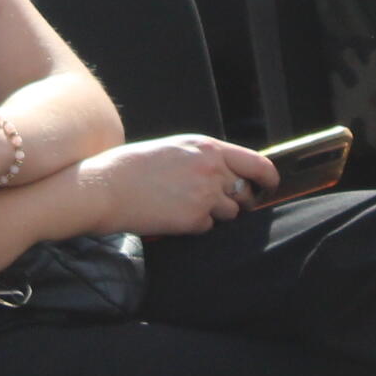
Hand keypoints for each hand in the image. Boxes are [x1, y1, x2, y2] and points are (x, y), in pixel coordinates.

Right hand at [78, 134, 273, 238]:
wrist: (106, 187)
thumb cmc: (133, 166)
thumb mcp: (175, 149)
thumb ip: (204, 158)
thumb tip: (226, 173)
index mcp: (208, 148)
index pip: (257, 163)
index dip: (269, 179)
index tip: (269, 187)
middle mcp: (212, 170)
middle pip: (245, 192)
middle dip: (238, 201)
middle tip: (216, 203)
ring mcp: (205, 196)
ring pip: (230, 214)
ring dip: (214, 214)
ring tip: (183, 205)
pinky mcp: (194, 220)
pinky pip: (207, 228)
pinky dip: (195, 226)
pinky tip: (172, 215)